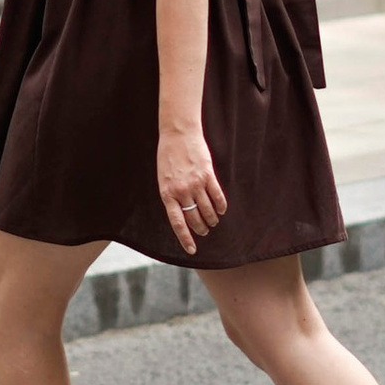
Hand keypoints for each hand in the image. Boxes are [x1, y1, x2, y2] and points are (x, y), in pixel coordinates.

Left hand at [156, 123, 226, 255]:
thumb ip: (173, 196)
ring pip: (208, 210)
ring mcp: (195, 183)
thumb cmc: (168, 157)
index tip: (192, 250)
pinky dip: (220, 206)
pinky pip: (217, 196)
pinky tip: (221, 210)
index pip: (178, 223)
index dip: (186, 238)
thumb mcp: (164, 179)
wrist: (177, 133)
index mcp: (167, 194)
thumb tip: (183, 214)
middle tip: (204, 230)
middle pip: (195, 219)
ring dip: (212, 219)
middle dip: (201, 228)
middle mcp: (182, 191)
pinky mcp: (207, 175)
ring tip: (212, 222)